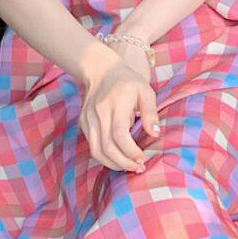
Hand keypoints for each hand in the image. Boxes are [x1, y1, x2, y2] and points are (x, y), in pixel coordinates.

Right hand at [78, 40, 159, 172]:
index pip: (119, 134)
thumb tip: (154, 134)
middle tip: (138, 167)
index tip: (142, 158)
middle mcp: (98, 112)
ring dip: (113, 164)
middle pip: (107, 146)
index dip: (130, 151)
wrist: (101, 71)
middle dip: (123, 162)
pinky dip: (104, 157)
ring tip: (128, 167)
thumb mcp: (146, 91)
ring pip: (96, 150)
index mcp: (115, 103)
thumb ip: (151, 113)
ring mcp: (88, 119)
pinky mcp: (83, 123)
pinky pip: (92, 146)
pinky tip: (118, 160)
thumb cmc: (128, 82)